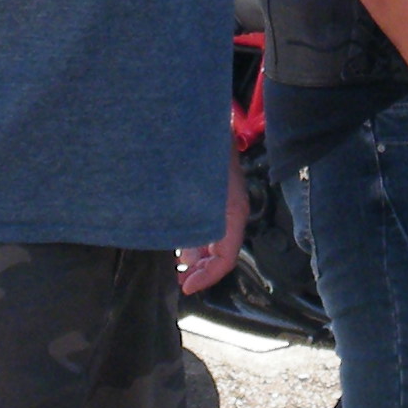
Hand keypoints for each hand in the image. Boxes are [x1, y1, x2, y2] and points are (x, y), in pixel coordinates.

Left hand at [179, 147, 249, 294]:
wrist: (204, 118)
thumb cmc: (198, 153)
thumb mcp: (192, 194)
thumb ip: (186, 225)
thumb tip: (181, 257)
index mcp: (232, 214)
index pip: (225, 258)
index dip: (207, 278)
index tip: (185, 288)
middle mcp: (232, 212)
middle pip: (221, 253)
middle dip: (200, 271)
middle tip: (178, 283)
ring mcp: (225, 204)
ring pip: (213, 240)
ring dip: (196, 258)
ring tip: (175, 269)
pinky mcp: (215, 196)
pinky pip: (208, 226)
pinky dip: (194, 240)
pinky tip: (176, 245)